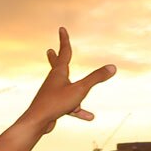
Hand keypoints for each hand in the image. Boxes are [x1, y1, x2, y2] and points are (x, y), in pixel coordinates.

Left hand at [0, 28, 116, 150]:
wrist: (37, 122)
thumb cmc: (55, 103)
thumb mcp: (80, 89)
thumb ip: (96, 78)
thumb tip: (112, 67)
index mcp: (58, 73)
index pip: (63, 52)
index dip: (64, 40)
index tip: (61, 29)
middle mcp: (54, 81)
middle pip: (56, 66)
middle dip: (55, 58)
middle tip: (49, 51)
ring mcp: (52, 93)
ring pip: (67, 89)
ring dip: (77, 91)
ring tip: (81, 94)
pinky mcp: (54, 106)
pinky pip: (70, 106)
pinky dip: (79, 110)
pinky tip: (89, 116)